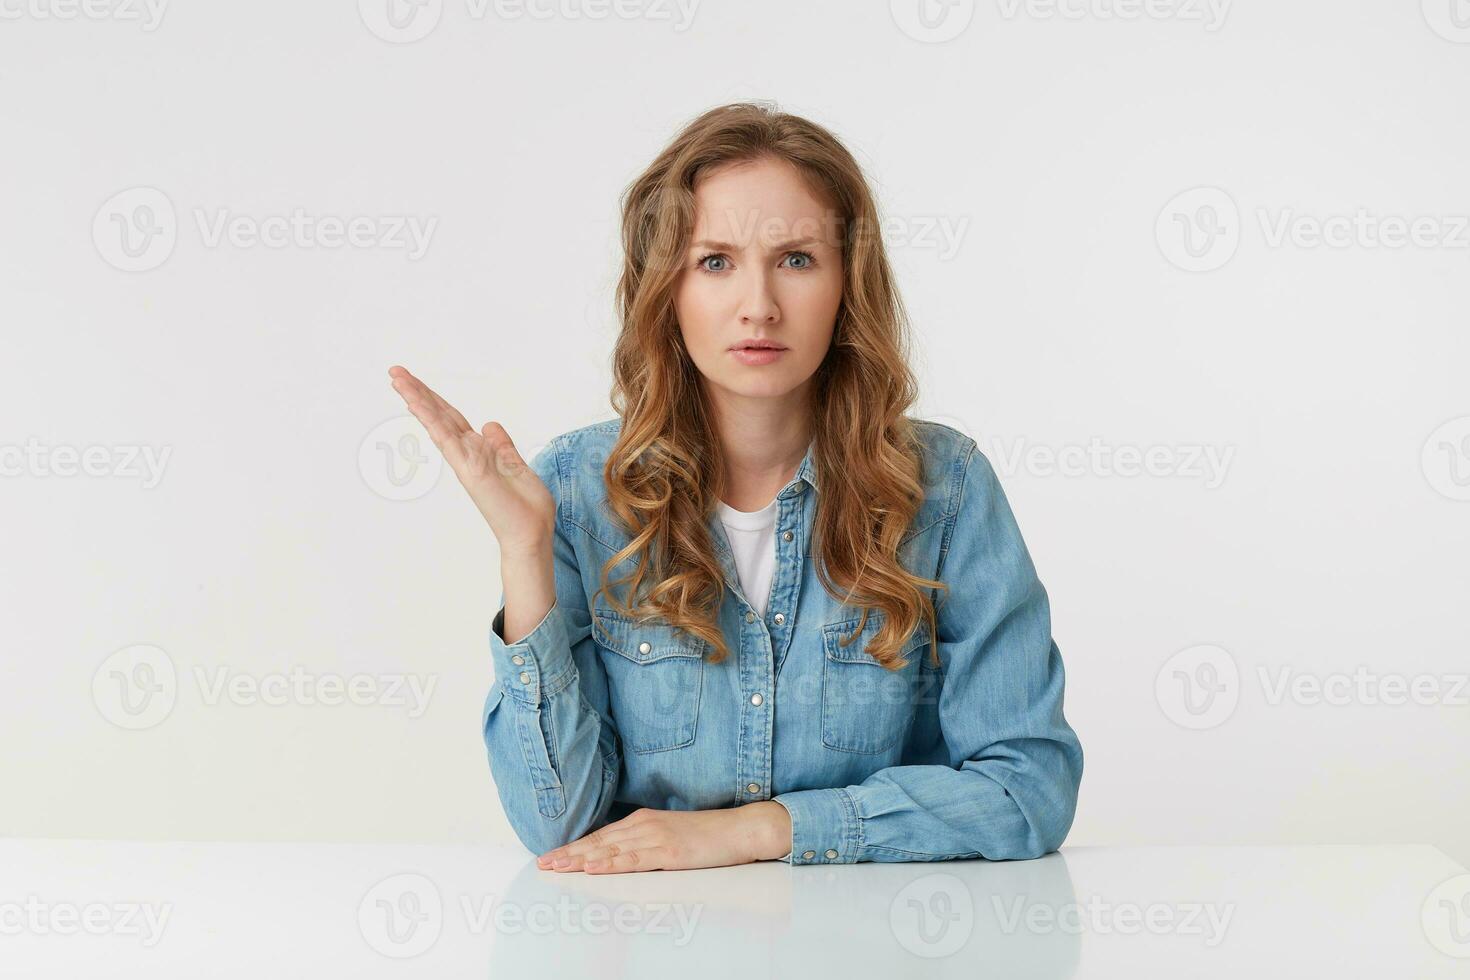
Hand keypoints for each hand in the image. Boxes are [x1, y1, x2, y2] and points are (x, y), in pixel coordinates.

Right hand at [387, 365, 553, 555]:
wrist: (530, 534)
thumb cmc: (527, 509)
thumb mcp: (517, 466)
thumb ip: (502, 446)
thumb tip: (489, 425)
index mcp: (480, 452)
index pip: (452, 419)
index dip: (435, 400)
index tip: (416, 383)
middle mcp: (468, 454)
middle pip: (439, 416)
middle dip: (418, 393)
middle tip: (395, 372)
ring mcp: (466, 461)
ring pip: (437, 423)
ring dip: (417, 400)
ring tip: (397, 379)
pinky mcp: (470, 469)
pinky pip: (447, 439)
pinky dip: (432, 420)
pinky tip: (416, 404)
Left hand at [536, 803, 792, 873]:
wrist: (738, 828)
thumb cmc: (705, 835)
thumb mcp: (669, 833)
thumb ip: (644, 840)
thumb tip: (619, 853)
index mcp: (642, 820)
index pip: (601, 836)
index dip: (574, 846)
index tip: (551, 856)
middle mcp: (644, 825)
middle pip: (599, 842)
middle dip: (569, 854)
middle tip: (543, 864)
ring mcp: (655, 838)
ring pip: (610, 851)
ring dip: (581, 860)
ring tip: (558, 868)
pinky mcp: (668, 853)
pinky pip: (634, 860)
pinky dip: (610, 864)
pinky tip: (593, 868)